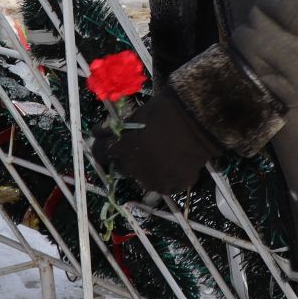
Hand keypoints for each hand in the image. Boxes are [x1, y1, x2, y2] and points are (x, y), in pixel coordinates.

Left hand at [94, 91, 220, 197]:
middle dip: (128, 158)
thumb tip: (101, 133)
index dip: (103, 146)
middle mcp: (135, 171)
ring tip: (160, 157)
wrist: (196, 119)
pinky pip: (167, 186)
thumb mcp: (136, 116)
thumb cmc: (165, 112)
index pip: (101, 154)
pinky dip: (169, 178)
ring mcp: (156, 181)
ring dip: (148, 171)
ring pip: (145, 180)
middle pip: (124, 168)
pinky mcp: (175, 185)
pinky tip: (175, 165)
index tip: (106, 139)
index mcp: (122, 151)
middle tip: (141, 147)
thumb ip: (120, 131)